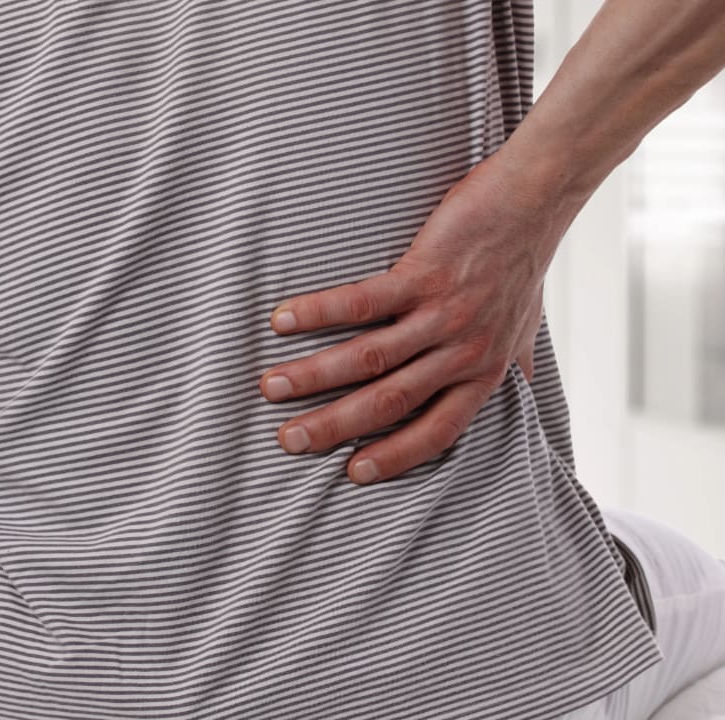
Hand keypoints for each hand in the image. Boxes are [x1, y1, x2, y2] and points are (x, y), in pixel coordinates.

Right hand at [258, 146, 584, 484]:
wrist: (536, 199)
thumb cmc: (523, 262)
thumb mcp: (525, 327)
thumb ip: (513, 360)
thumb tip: (518, 384)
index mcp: (483, 372)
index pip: (436, 431)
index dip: (394, 456)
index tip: (352, 474)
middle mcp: (463, 352)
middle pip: (389, 401)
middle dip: (334, 425)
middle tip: (290, 440)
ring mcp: (443, 314)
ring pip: (370, 357)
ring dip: (314, 375)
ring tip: (271, 386)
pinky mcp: (425, 274)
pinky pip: (363, 302)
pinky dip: (319, 312)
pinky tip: (282, 320)